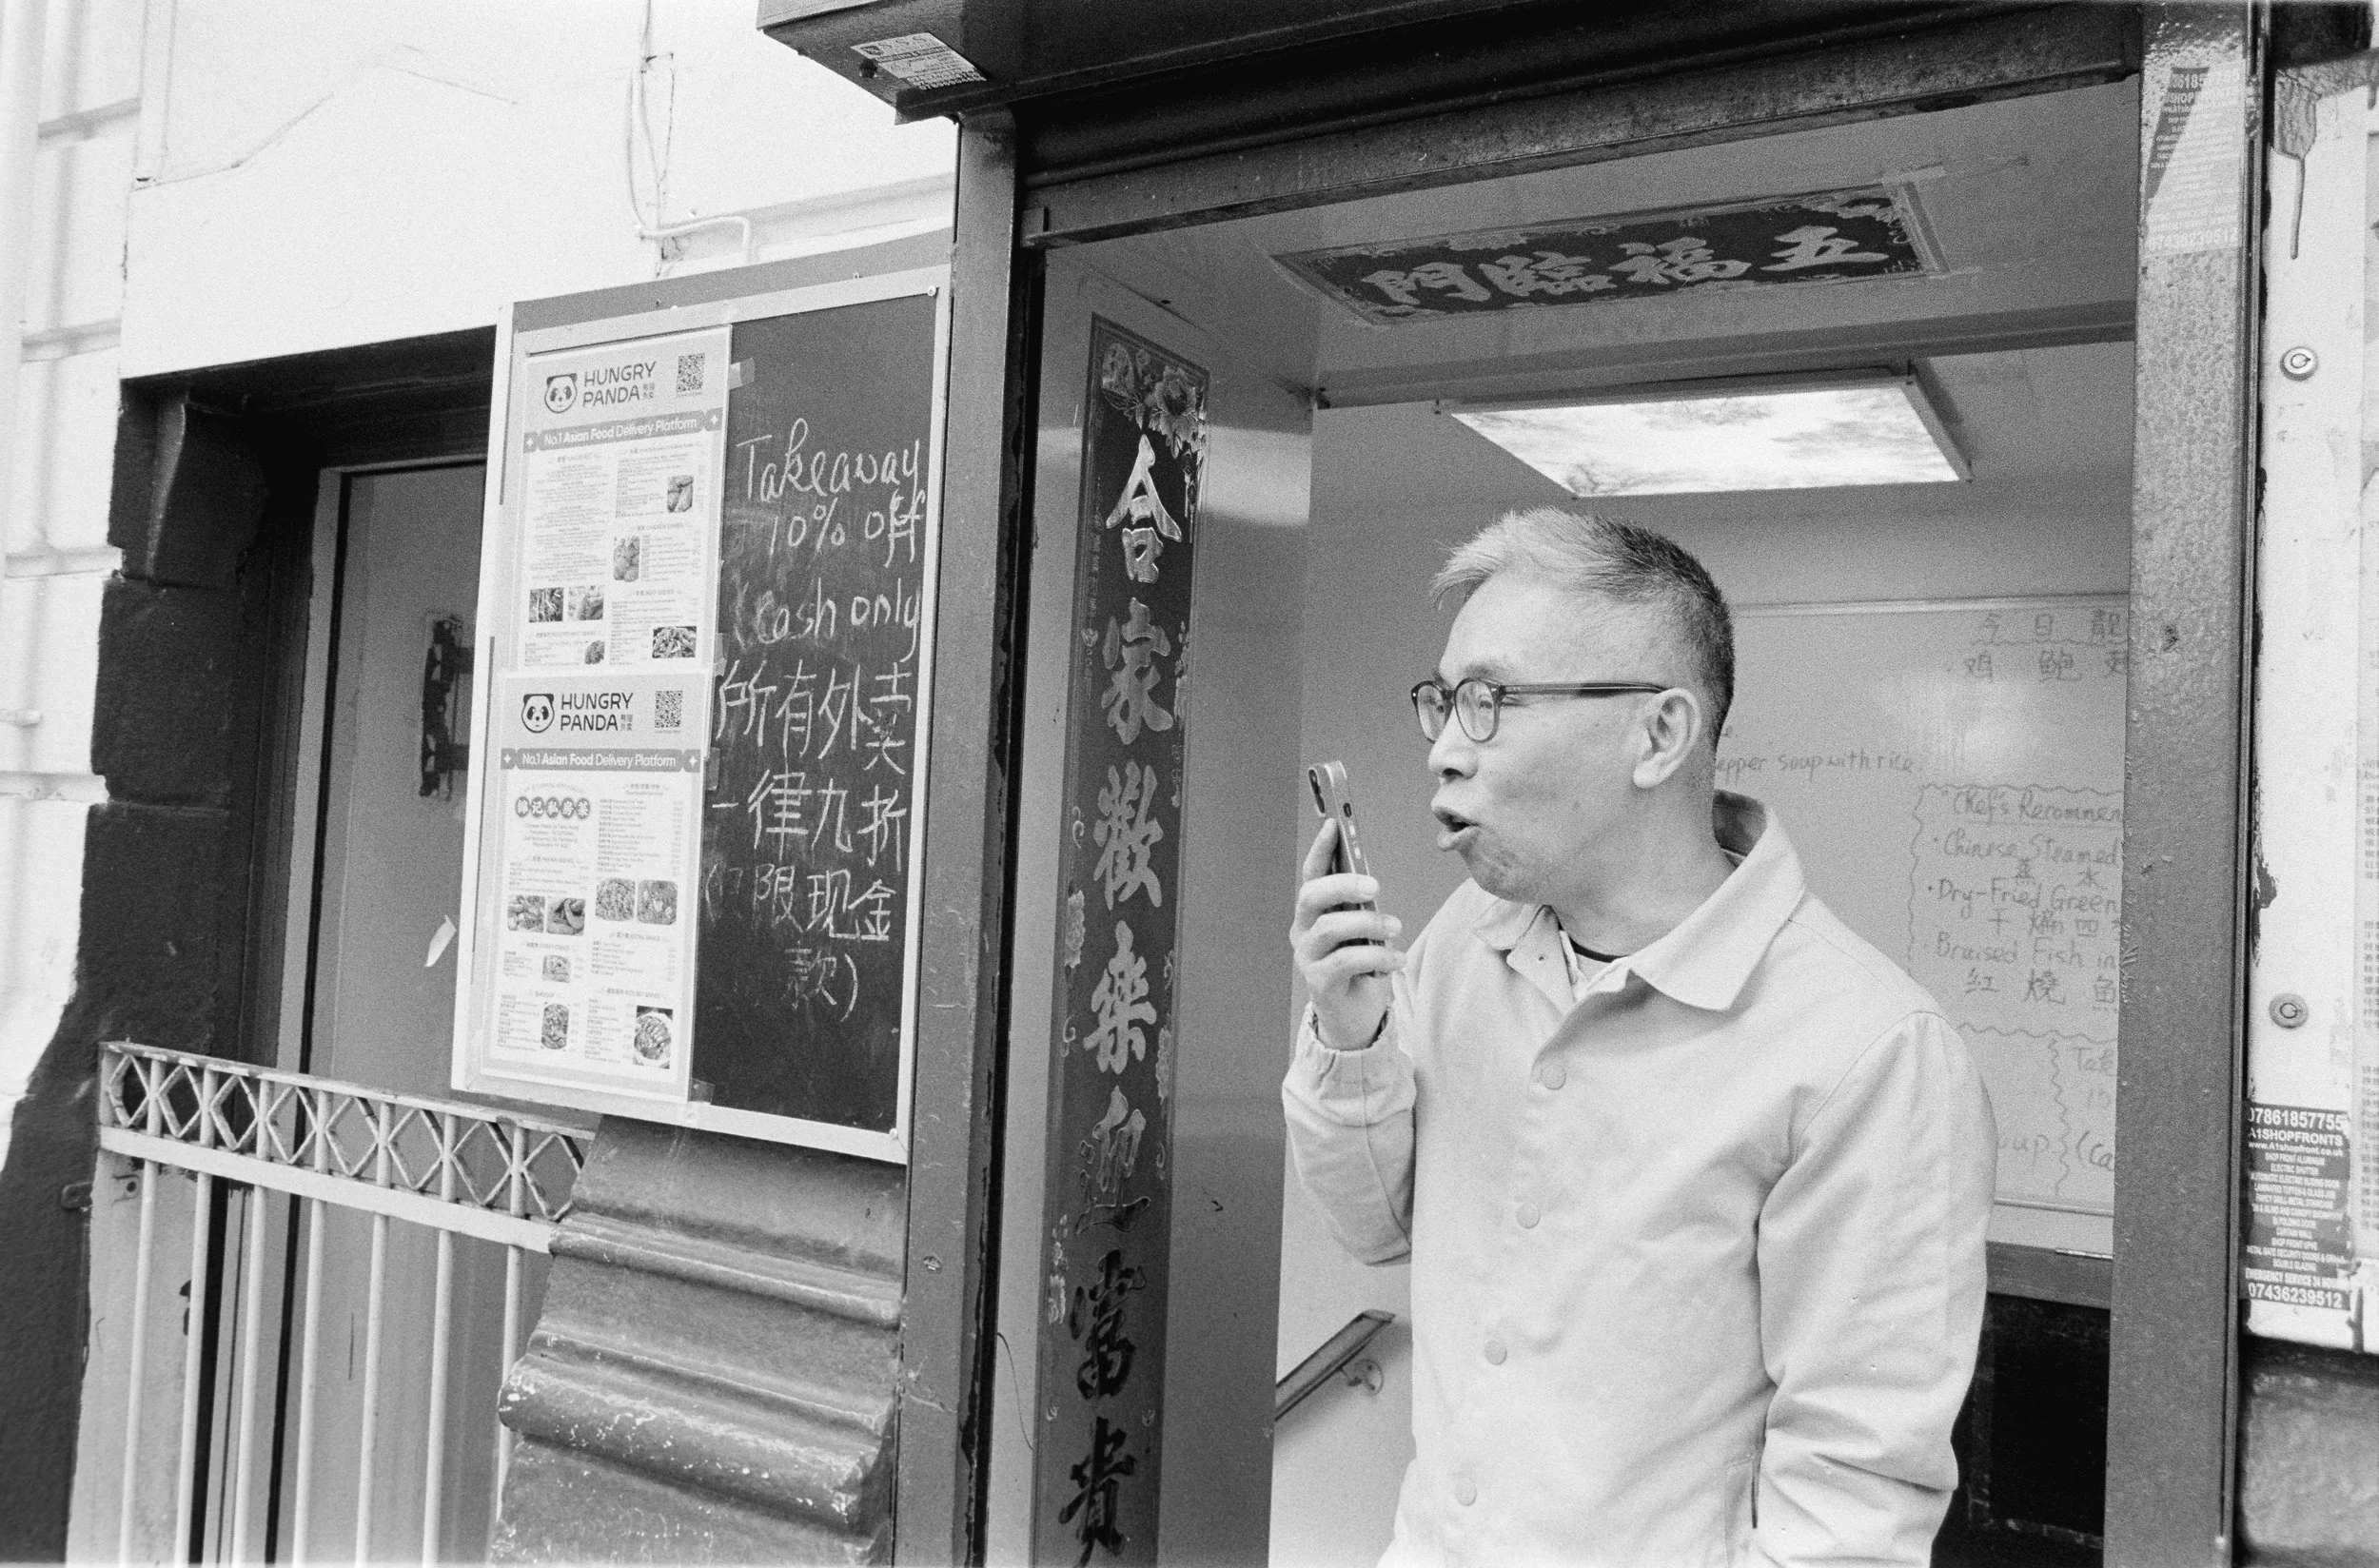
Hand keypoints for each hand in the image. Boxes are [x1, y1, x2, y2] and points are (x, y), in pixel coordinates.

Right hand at [1290, 816, 1403, 1050]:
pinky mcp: (1319, 982)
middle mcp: (1304, 930)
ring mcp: (1308, 956)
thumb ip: (1361, 908)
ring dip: (1368, 923)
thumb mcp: (1363, 932)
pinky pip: (1346, 961)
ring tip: (1395, 928)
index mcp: (1314, 912)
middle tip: (1374, 886)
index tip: (1334, 825)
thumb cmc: (1361, 966)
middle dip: (1343, 884)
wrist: (1355, 1017)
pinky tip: (1397, 960)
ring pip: (1331, 928)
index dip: (1320, 849)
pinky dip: (1377, 957)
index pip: (1312, 874)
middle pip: (1311, 896)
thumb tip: (1370, 883)